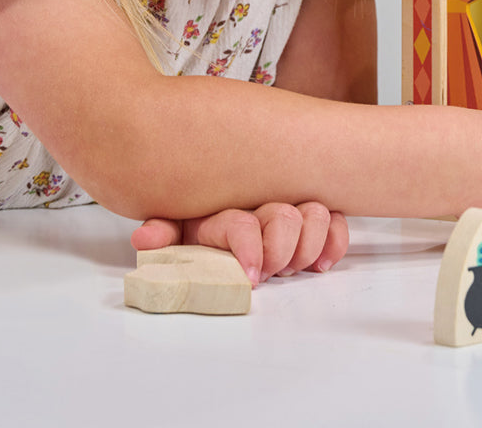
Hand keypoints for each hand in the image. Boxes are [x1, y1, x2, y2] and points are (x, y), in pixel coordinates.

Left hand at [130, 202, 348, 286]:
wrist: (212, 209)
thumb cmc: (197, 229)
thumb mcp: (175, 231)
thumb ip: (164, 232)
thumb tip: (146, 238)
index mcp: (224, 211)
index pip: (242, 223)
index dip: (250, 250)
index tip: (252, 277)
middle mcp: (261, 203)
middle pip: (285, 217)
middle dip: (282, 251)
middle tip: (273, 272)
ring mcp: (290, 207)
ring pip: (316, 213)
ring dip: (309, 245)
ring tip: (295, 267)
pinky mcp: (313, 218)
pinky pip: (335, 220)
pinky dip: (334, 241)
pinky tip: (320, 263)